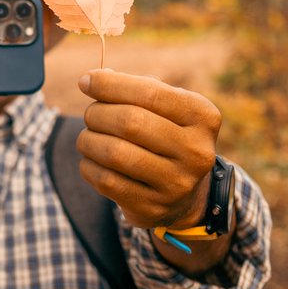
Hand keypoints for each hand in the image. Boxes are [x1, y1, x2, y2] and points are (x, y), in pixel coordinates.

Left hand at [76, 69, 219, 230]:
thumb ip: (132, 88)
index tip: (85, 81)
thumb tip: (91, 80)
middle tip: (90, 114)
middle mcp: (196, 151)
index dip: (110, 84)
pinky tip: (91, 159)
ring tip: (88, 136)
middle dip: (98, 113)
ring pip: (115, 153)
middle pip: (130, 122)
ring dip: (88, 139)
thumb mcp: (163, 107)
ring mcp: (176, 184)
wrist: (182, 192)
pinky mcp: (152, 208)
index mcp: (203, 117)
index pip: (150, 93)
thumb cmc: (164, 134)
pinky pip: (106, 181)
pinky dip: (89, 165)